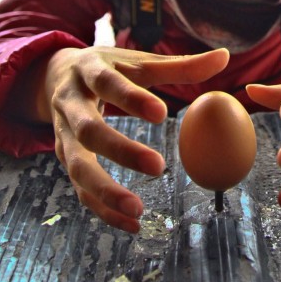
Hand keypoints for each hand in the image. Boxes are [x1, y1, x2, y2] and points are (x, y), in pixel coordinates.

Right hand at [33, 46, 229, 232]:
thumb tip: (224, 57)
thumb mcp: (138, 61)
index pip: (107, 83)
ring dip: (105, 190)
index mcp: (89, 70)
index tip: (162, 114)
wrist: (57, 75)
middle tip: (159, 167)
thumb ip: (179, 65)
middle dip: (120, 150)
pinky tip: (131, 224)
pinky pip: (79, 188)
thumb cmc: (108, 67)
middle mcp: (70, 103)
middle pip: (88, 130)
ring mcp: (63, 133)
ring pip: (77, 166)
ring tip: (138, 210)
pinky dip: (102, 209)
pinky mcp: (65, 157)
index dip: (132, 99)